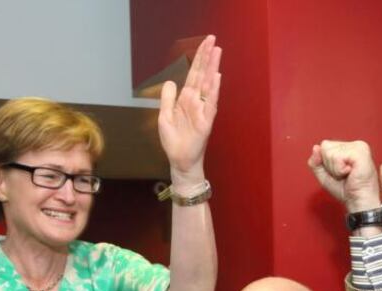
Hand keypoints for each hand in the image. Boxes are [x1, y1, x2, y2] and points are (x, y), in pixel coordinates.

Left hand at [158, 35, 221, 181]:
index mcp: (186, 99)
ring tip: (217, 52)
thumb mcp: (164, 116)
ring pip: (209, 85)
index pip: (194, 74)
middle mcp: (196, 101)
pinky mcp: (206, 121)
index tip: (205, 43)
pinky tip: (216, 77)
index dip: (198, 58)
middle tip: (213, 39)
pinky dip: (214, 90)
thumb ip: (167, 98)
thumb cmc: (173, 141)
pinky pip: (211, 103)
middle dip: (207, 57)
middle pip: (202, 75)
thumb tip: (171, 81)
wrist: (179, 160)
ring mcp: (202, 110)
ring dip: (212, 68)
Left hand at [307, 140, 379, 212]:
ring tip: (347, 174)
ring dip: (335, 169)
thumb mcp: (324, 175)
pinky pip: (337, 157)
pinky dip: (339, 170)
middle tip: (343, 174)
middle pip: (325, 146)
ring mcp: (359, 147)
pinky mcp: (360, 152)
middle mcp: (355, 145)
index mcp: (349, 148)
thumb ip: (316, 162)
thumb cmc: (346, 191)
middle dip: (330, 165)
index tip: (339, 172)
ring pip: (330, 152)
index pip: (325, 145)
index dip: (326, 163)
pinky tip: (350, 173)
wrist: (358, 203)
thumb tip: (315, 147)